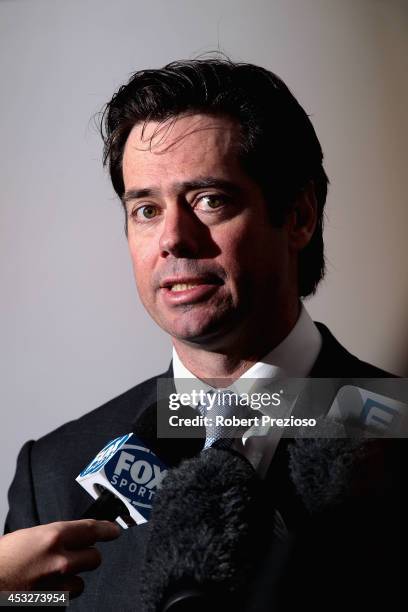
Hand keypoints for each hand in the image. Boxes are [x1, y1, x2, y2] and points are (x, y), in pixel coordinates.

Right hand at [0, 519, 119, 596]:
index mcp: (54, 537)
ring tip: (50, 576)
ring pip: (80, 583)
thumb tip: (70, 538)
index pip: (92, 530)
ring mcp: (57, 586)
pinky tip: (41, 590)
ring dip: (71, 580)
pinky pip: (64, 600)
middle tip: (79, 555)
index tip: (114, 531)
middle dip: (89, 556)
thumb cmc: (2, 560)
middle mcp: (59, 561)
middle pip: (94, 558)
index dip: (107, 530)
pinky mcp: (52, 605)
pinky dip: (57, 596)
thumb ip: (53, 537)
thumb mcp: (28, 537)